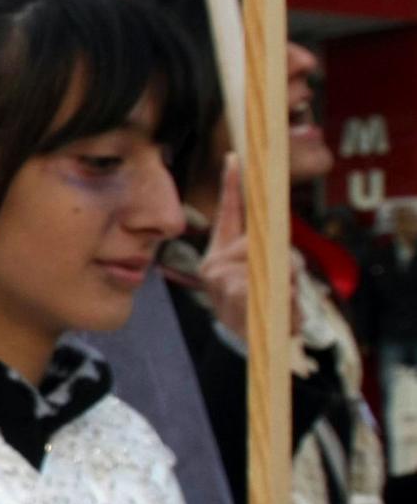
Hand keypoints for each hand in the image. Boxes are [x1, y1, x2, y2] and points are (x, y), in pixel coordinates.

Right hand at [199, 155, 297, 335]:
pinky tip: (283, 313)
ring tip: (286, 305)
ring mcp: (219, 277)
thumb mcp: (265, 280)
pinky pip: (265, 281)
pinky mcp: (230, 291)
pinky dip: (282, 297)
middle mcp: (214, 262)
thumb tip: (284, 256)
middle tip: (290, 284)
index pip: (228, 215)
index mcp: (220, 253)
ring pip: (264, 261)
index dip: (231, 186)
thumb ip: (271, 258)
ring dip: (287, 281)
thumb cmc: (260, 310)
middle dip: (282, 259)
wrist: (251, 346)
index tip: (235, 157)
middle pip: (255, 241)